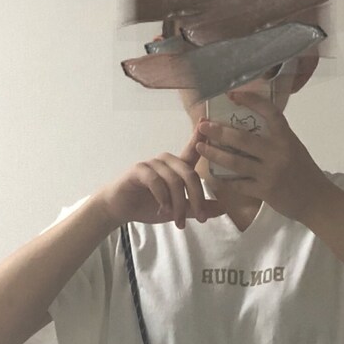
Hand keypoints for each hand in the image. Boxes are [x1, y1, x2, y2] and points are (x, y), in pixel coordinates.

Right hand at [99, 127, 224, 228]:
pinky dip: (163, 197)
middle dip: (197, 198)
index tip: (207, 121)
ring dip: (178, 204)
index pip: (192, 150)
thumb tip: (223, 208)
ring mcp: (152, 164)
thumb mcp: (177, 210)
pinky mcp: (139, 170)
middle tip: (201, 219)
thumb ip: (197, 207)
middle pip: (189, 174)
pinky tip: (163, 210)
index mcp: (177, 167)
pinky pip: (156, 181)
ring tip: (178, 222)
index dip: (200, 136)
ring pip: (174, 181)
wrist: (120, 209)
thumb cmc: (148, 205)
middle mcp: (166, 161)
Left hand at [195, 92, 329, 224]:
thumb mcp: (294, 147)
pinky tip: (213, 174)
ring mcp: (270, 172)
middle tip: (203, 126)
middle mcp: (277, 152)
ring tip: (201, 147)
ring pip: (236, 162)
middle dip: (219, 131)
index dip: (250, 101)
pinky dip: (225, 179)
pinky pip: (239, 184)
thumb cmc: (304, 172)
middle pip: (242, 139)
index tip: (232, 95)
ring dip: (215, 154)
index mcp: (286, 137)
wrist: (316, 200)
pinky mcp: (265, 191)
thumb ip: (275, 138)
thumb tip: (251, 127)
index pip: (268, 112)